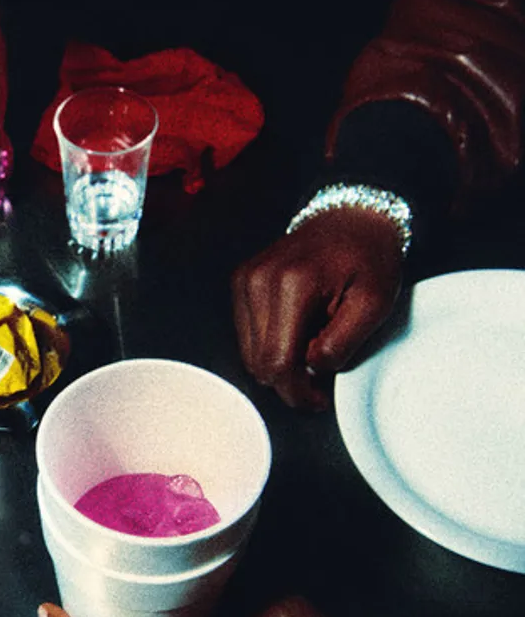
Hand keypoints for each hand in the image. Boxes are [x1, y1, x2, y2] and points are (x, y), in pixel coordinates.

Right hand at [231, 208, 403, 409]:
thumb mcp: (375, 304)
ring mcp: (245, 280)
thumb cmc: (369, 257)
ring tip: (313, 344)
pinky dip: (271, 344)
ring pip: (249, 355)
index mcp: (292, 284)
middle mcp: (259, 281)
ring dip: (281, 361)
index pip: (277, 363)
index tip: (318, 399)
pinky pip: (248, 337)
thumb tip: (311, 370)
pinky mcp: (241, 283)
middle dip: (291, 379)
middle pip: (259, 363)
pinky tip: (298, 331)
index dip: (297, 393)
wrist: (353, 217)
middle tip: (322, 371)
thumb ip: (341, 345)